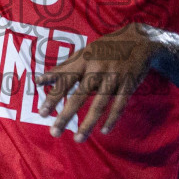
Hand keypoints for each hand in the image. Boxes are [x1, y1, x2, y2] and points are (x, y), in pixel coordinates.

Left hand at [35, 22, 161, 141]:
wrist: (139, 39)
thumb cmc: (106, 48)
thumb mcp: (84, 53)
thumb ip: (64, 68)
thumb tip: (39, 80)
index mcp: (83, 61)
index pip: (64, 81)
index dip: (52, 97)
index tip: (42, 113)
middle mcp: (97, 69)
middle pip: (79, 96)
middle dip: (66, 115)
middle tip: (54, 132)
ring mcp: (114, 77)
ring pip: (99, 104)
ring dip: (88, 123)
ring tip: (78, 138)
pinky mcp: (128, 84)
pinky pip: (119, 105)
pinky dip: (112, 119)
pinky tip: (104, 131)